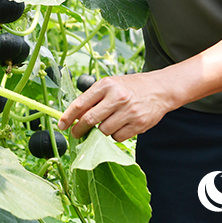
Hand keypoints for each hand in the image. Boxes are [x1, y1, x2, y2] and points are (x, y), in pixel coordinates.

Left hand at [57, 72, 173, 141]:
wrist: (159, 89)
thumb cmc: (129, 87)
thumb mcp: (110, 85)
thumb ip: (93, 99)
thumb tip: (73, 116)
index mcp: (106, 85)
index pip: (80, 104)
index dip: (67, 117)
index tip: (61, 125)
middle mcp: (117, 97)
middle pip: (89, 120)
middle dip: (79, 129)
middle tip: (75, 134)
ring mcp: (128, 112)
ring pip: (103, 131)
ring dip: (100, 132)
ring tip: (106, 124)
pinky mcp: (139, 124)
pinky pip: (117, 137)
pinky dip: (114, 135)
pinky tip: (119, 126)